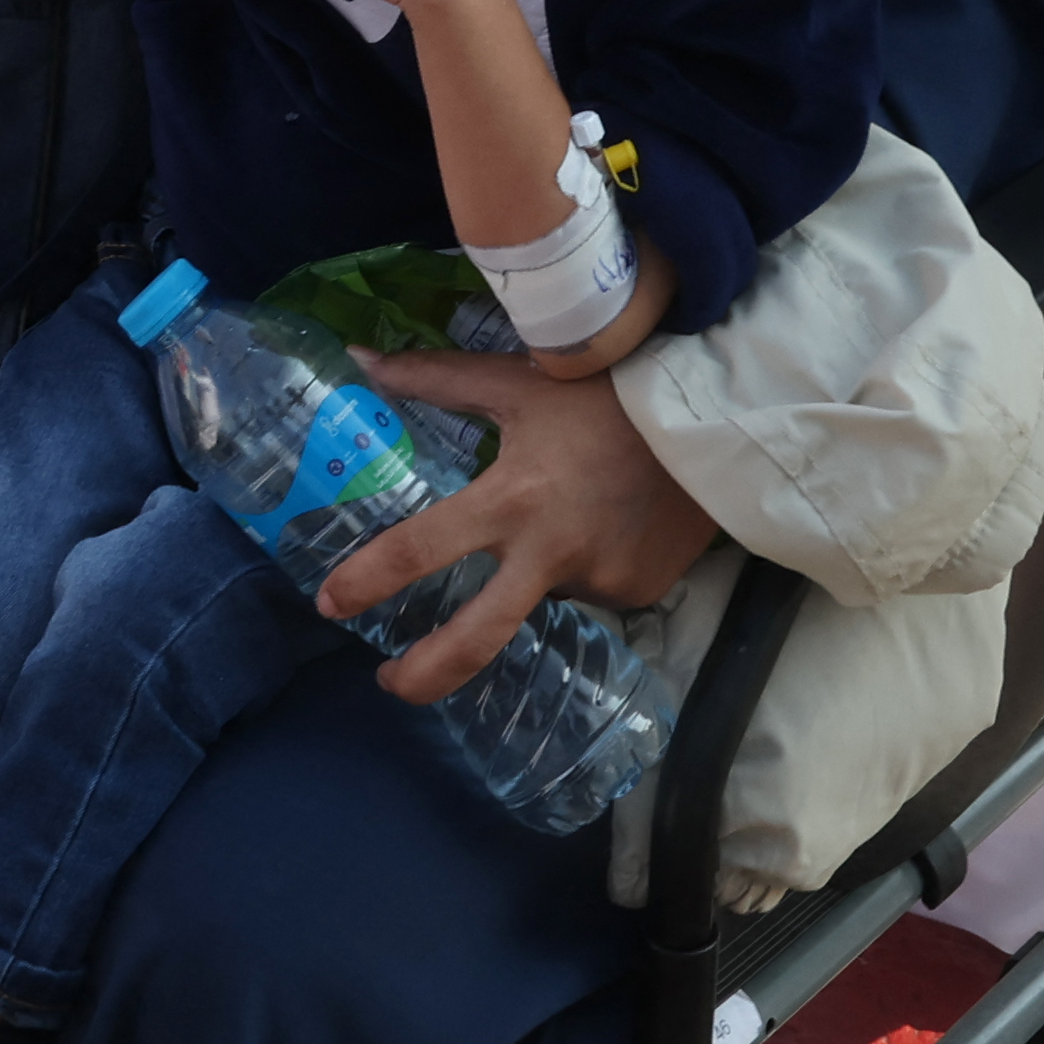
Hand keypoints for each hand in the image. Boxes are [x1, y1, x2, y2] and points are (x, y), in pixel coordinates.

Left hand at [315, 356, 719, 699]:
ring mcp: (599, 581)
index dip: (368, 579)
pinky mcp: (637, 592)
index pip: (421, 550)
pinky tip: (609, 516)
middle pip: (476, 640)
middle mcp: (551, 553)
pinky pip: (590, 587)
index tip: (329, 604)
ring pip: (540, 592)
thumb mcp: (518, 379)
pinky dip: (584, 562)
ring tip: (569, 504)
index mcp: (512, 499)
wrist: (714, 413)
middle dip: (425, 674)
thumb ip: (434, 378)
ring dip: (535, 567)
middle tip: (390, 683)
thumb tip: (358, 360)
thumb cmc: (606, 390)